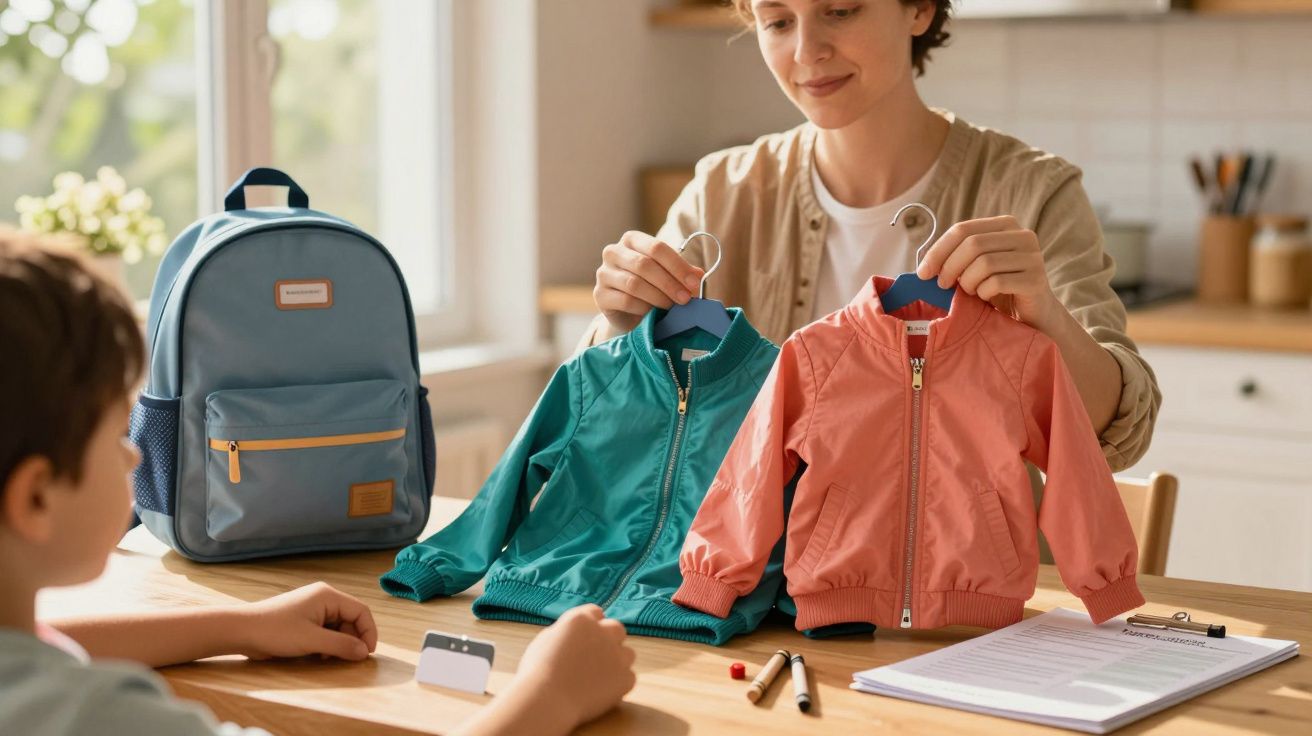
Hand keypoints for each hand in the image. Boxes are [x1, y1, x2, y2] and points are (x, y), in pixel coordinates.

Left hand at [233, 582, 377, 660]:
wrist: (241, 631)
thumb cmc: (275, 631)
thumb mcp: (311, 641)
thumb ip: (341, 646)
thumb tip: (364, 652)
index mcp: (328, 596)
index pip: (361, 611)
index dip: (368, 632)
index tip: (367, 654)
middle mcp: (323, 598)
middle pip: (351, 619)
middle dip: (352, 640)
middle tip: (348, 660)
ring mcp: (313, 608)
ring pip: (339, 626)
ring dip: (339, 644)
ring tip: (329, 659)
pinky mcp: (304, 619)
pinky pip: (326, 630)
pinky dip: (327, 644)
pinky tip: (319, 656)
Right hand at [504, 605, 635, 731]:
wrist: (546, 700)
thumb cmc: (538, 672)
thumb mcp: (546, 640)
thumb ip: (566, 632)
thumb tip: (575, 635)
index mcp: (582, 619)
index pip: (595, 613)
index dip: (590, 626)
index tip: (586, 638)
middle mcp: (603, 632)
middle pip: (616, 629)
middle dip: (609, 640)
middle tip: (596, 657)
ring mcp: (617, 655)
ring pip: (627, 653)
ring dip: (617, 661)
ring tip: (598, 677)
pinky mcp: (625, 678)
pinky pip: (628, 677)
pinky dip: (618, 684)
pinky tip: (601, 691)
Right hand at [594, 231, 704, 337]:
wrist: (629, 312)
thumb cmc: (651, 287)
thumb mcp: (669, 276)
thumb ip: (683, 273)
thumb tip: (699, 275)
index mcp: (632, 239)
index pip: (657, 247)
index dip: (678, 266)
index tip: (694, 283)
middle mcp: (613, 252)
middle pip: (644, 265)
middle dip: (669, 283)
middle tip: (685, 299)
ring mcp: (604, 273)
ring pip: (634, 284)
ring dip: (658, 297)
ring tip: (671, 307)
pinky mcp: (600, 295)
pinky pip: (625, 301)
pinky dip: (643, 308)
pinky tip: (653, 314)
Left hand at [916, 215, 1061, 329]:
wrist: (1032, 314)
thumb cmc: (998, 290)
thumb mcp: (975, 267)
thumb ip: (955, 258)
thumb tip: (923, 269)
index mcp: (1005, 225)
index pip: (962, 229)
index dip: (938, 250)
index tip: (923, 272)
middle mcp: (1022, 235)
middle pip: (973, 244)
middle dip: (949, 267)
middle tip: (942, 285)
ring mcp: (1032, 256)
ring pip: (984, 263)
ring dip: (968, 282)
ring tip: (969, 292)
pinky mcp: (1036, 279)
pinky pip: (997, 283)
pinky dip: (984, 293)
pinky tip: (986, 297)